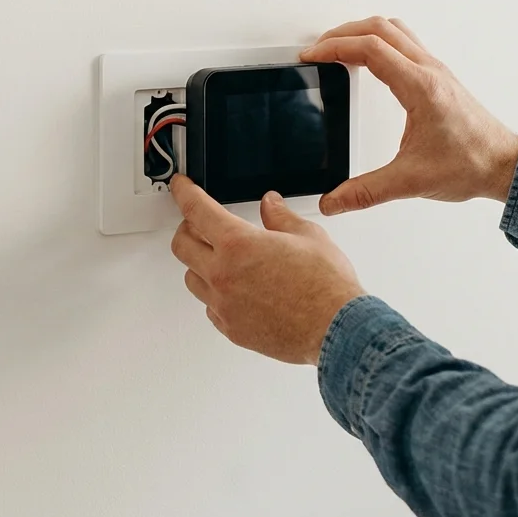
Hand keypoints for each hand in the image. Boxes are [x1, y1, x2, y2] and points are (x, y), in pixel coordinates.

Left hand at [169, 175, 364, 365]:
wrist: (337, 330)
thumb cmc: (326, 287)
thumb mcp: (308, 236)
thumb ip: (281, 217)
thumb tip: (270, 205)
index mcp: (238, 244)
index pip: (196, 210)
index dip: (184, 192)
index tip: (181, 187)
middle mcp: (223, 275)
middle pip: (182, 245)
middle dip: (188, 228)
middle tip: (200, 224)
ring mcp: (224, 305)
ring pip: (192, 278)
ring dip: (200, 263)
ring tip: (220, 259)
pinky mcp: (232, 329)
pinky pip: (210, 307)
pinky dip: (216, 295)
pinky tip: (234, 290)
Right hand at [301, 16, 517, 214]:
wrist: (505, 165)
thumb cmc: (472, 164)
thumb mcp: (411, 180)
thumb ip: (366, 192)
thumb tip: (333, 200)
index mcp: (420, 87)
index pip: (370, 49)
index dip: (334, 48)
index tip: (312, 56)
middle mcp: (429, 71)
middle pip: (379, 28)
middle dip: (342, 33)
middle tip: (318, 49)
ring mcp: (435, 71)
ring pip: (394, 30)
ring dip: (362, 32)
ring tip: (338, 47)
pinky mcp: (438, 78)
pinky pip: (405, 43)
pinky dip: (380, 41)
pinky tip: (369, 60)